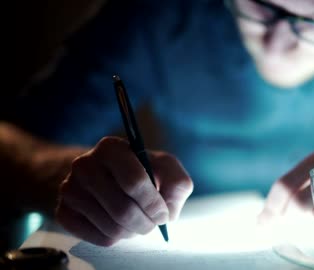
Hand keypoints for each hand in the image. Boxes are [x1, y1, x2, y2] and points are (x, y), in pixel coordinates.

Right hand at [56, 136, 192, 245]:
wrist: (103, 175)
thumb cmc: (141, 171)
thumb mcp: (164, 167)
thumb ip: (177, 183)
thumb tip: (168, 208)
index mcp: (110, 148)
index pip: (133, 181)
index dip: (153, 203)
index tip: (163, 213)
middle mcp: (84, 165)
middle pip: (122, 209)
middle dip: (146, 223)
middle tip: (153, 223)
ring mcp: (69, 189)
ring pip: (112, 227)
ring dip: (134, 231)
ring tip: (138, 221)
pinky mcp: (63, 212)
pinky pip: (99, 238)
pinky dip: (118, 238)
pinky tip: (120, 224)